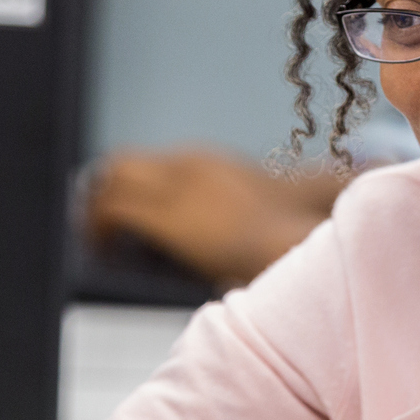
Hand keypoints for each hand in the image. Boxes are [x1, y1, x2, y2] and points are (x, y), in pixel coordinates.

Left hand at [88, 147, 345, 287]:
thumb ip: (279, 203)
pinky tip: (101, 254)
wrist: (301, 251)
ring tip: (94, 245)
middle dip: (101, 196)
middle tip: (94, 232)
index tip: (119, 221)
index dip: (126, 190)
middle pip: (120, 166)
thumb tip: (326, 190)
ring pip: (108, 180)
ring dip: (94, 212)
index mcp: (209, 165)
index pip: (150, 165)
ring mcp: (177, 187)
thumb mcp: (294, 206)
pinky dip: (97, 230)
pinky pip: (110, 210)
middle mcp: (188, 166)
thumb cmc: (297, 238)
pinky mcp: (167, 215)